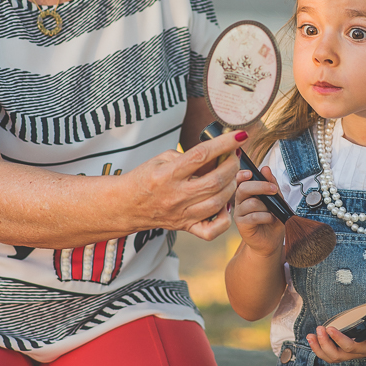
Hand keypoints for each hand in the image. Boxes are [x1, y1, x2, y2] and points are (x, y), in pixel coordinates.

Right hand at [125, 131, 243, 240]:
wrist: (126, 205)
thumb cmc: (145, 178)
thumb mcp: (161, 159)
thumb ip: (189, 156)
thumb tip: (218, 153)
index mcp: (167, 174)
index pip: (201, 155)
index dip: (224, 144)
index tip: (239, 136)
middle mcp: (175, 195)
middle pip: (215, 181)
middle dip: (232, 166)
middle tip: (234, 157)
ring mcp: (181, 214)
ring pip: (218, 202)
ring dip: (232, 186)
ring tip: (232, 176)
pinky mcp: (185, 227)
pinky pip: (212, 230)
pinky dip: (225, 218)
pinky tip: (225, 204)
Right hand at [232, 166, 285, 258]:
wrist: (271, 241)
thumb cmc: (272, 220)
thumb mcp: (276, 200)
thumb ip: (272, 185)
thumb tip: (265, 169)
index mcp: (247, 193)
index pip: (239, 180)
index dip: (242, 175)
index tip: (251, 172)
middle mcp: (240, 202)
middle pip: (243, 188)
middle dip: (261, 186)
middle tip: (274, 190)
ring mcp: (239, 214)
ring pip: (250, 203)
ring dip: (266, 207)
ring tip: (272, 212)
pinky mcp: (242, 225)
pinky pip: (253, 216)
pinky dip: (265, 217)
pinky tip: (270, 219)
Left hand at [306, 316, 365, 362]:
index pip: (352, 348)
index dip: (339, 340)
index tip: (330, 328)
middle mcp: (358, 353)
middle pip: (338, 356)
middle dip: (326, 344)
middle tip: (319, 329)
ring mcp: (350, 353)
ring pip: (331, 357)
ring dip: (319, 348)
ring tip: (310, 335)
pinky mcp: (345, 350)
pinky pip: (329, 354)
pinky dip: (319, 348)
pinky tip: (312, 338)